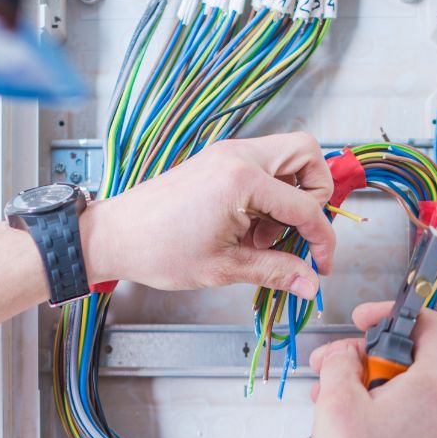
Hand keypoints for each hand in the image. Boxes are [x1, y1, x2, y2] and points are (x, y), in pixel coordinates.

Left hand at [83, 132, 335, 299]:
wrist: (114, 235)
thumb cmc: (157, 249)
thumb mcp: (224, 268)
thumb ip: (275, 272)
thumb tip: (310, 283)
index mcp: (242, 180)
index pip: (307, 205)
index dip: (322, 240)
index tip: (320, 265)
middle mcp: (238, 156)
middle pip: (307, 155)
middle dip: (315, 194)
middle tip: (296, 232)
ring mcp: (226, 154)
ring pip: (286, 157)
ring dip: (291, 195)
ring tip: (264, 237)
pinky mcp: (217, 161)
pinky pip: (262, 167)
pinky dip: (268, 193)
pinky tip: (248, 227)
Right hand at [309, 302, 436, 437]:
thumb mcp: (337, 400)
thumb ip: (339, 362)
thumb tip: (342, 356)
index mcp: (434, 382)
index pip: (428, 322)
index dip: (391, 313)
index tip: (362, 321)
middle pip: (406, 353)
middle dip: (362, 352)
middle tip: (332, 362)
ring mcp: (435, 424)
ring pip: (398, 381)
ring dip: (361, 379)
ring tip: (328, 394)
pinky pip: (399, 406)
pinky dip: (371, 402)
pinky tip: (341, 416)